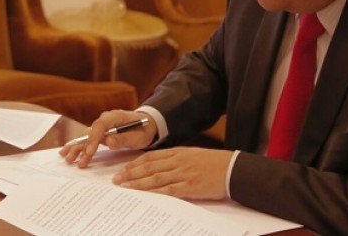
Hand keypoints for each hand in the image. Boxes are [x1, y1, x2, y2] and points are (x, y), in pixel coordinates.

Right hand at [59, 110, 156, 167]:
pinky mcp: (101, 133)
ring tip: (67, 158)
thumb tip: (109, 142)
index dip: (93, 139)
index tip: (89, 152)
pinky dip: (79, 146)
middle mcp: (105, 119)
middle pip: (89, 131)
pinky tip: (68, 152)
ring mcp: (102, 126)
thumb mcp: (138, 136)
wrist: (148, 124)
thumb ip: (123, 138)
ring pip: (86, 136)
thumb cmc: (144, 130)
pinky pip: (88, 139)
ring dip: (77, 147)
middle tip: (72, 158)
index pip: (100, 126)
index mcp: (114, 116)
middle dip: (80, 146)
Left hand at [112, 147, 232, 200]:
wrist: (231, 169)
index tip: (122, 170)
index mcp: (177, 152)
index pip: (149, 158)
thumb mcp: (191, 155)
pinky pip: (168, 190)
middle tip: (116, 180)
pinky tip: (145, 195)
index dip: (134, 164)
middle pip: (148, 167)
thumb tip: (158, 166)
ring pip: (155, 178)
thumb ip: (175, 159)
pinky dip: (154, 192)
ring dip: (138, 183)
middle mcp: (177, 161)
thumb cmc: (213, 163)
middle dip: (130, 174)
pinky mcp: (190, 186)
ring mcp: (183, 173)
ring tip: (125, 188)